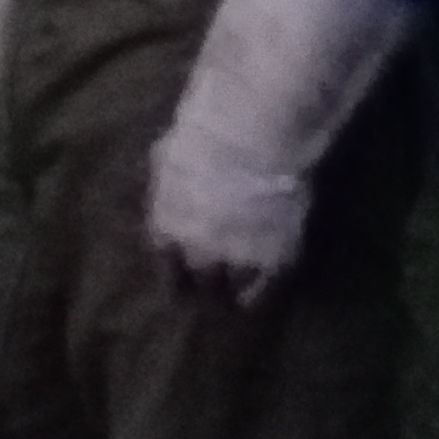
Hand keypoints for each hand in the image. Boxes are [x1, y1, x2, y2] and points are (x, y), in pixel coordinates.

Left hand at [145, 113, 307, 304]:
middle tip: (212, 297)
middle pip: (198, 285)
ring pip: (230, 292)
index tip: (182, 285)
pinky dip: (261, 296)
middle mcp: (196, 252)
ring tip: (236, 302)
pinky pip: (265, 291)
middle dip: (203, 291)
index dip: (176, 277)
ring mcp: (235, 259)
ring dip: (231, 296)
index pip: (166, 267)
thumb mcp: (167, 161)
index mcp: (165, 228)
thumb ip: (168, 188)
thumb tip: (171, 190)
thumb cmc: (203, 135)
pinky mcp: (273, 261)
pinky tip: (262, 297)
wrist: (251, 137)